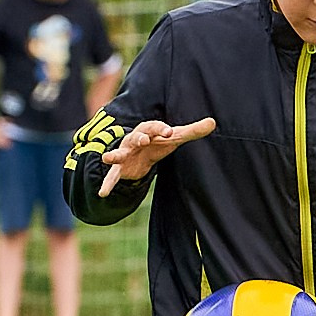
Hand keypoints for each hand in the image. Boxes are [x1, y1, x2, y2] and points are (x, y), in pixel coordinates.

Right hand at [99, 117, 216, 195]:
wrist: (140, 154)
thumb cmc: (159, 142)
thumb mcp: (175, 137)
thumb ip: (193, 131)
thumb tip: (213, 122)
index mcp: (149, 130)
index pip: (154, 127)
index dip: (161, 129)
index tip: (169, 132)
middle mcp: (135, 140)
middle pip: (136, 137)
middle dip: (139, 138)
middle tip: (143, 140)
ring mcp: (125, 154)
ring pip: (119, 153)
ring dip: (113, 155)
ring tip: (107, 158)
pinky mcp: (120, 168)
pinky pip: (112, 176)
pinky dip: (107, 183)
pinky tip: (102, 193)